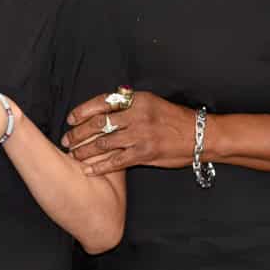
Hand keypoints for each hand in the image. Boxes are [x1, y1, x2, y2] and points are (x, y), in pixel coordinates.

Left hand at [62, 90, 196, 175]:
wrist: (202, 136)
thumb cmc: (176, 119)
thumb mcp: (153, 102)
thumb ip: (130, 104)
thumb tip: (107, 102)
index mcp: (137, 100)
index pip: (101, 102)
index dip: (82, 111)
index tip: (70, 119)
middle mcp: (136, 116)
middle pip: (98, 124)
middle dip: (78, 133)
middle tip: (66, 140)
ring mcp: (140, 135)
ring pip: (103, 143)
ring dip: (84, 150)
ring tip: (73, 154)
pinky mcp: (144, 154)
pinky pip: (115, 161)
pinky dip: (99, 166)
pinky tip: (87, 169)